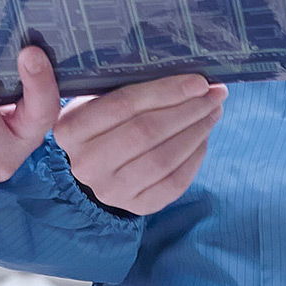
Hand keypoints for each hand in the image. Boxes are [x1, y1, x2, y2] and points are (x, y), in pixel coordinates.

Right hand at [53, 74, 225, 214]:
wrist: (84, 167)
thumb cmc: (96, 123)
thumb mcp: (92, 99)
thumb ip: (123, 87)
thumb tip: (184, 78)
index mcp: (71, 129)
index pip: (124, 105)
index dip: (166, 91)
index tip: (199, 81)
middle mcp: (86, 163)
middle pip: (147, 132)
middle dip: (189, 110)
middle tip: (215, 95)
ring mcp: (110, 189)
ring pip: (164, 159)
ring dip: (196, 132)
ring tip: (213, 113)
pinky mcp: (134, 206)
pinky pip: (174, 184)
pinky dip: (194, 158)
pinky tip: (203, 138)